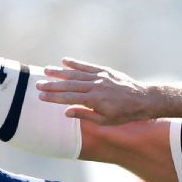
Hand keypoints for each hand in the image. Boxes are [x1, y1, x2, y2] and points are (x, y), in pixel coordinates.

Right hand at [37, 57, 155, 124]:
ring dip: (60, 72)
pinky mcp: (106, 71)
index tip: (41, 96)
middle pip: (69, 85)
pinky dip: (76, 63)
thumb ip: (84, 114)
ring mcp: (100, 77)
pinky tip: (65, 60)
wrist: (144, 100)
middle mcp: (96, 86)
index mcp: (94, 100)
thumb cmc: (124, 114)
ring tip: (46, 70)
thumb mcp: (105, 120)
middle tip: (37, 84)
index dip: (53, 97)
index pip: (69, 98)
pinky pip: (88, 66)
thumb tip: (65, 112)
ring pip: (76, 73)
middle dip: (52, 85)